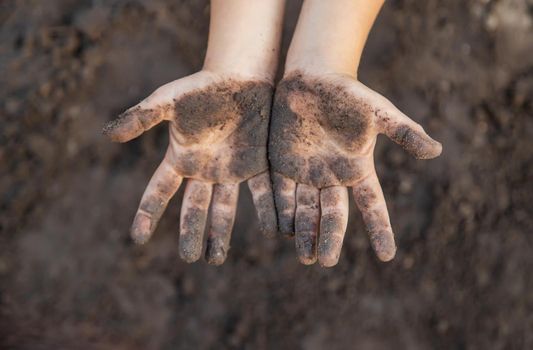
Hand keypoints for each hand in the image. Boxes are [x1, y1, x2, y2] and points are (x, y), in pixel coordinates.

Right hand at [104, 71, 276, 264]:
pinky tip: (271, 230)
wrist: (239, 77)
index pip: (159, 191)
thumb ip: (141, 117)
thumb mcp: (168, 100)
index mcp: (181, 158)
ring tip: (216, 259)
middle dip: (191, 233)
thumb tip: (106, 135)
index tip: (137, 238)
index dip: (148, 214)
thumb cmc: (202, 87)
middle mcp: (204, 171)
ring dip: (221, 233)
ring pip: (225, 208)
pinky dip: (266, 210)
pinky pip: (262, 192)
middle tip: (189, 258)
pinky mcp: (257, 165)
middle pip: (194, 208)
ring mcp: (231, 171)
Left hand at [269, 71, 441, 265]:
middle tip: (326, 261)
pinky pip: (281, 193)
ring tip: (305, 257)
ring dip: (305, 233)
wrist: (311, 79)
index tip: (388, 257)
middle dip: (330, 238)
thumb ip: (403, 132)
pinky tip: (280, 230)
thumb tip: (437, 151)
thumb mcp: (378, 112)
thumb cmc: (348, 94)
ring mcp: (306, 173)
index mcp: (357, 169)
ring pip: (306, 210)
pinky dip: (281, 212)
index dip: (380, 230)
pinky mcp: (282, 166)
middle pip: (333, 215)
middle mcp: (332, 177)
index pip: (372, 206)